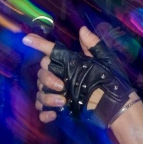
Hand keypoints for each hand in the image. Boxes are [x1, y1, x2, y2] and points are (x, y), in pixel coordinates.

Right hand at [23, 26, 138, 127]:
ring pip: (40, 93)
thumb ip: (92, 44)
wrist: (115, 105)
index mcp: (70, 65)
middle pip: (41, 74)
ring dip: (47, 97)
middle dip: (47, 79)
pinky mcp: (60, 111)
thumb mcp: (104, 60)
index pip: (51, 52)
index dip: (38, 43)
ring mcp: (59, 95)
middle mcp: (61, 78)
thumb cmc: (111, 81)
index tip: (27, 39)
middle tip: (61, 85)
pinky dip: (45, 113)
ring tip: (63, 102)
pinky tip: (54, 115)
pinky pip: (43, 111)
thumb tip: (82, 29)